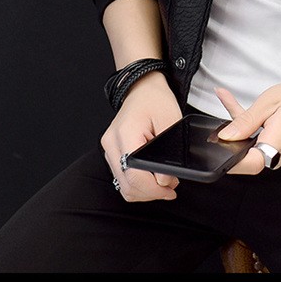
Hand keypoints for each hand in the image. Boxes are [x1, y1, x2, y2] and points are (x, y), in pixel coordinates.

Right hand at [101, 71, 181, 200]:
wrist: (143, 88)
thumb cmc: (156, 100)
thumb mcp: (171, 121)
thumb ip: (170, 151)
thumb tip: (164, 181)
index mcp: (126, 133)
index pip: (134, 174)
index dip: (154, 188)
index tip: (171, 188)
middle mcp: (112, 144)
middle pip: (127, 185)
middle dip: (151, 193)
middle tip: (171, 188)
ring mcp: (109, 149)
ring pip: (123, 186)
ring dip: (145, 191)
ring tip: (164, 183)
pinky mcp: (112, 153)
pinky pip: (122, 178)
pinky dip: (138, 184)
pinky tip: (153, 179)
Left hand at [215, 78, 280, 173]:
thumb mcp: (270, 101)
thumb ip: (246, 120)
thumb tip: (226, 136)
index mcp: (277, 142)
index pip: (249, 163)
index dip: (230, 160)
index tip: (216, 150)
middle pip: (247, 153)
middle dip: (232, 136)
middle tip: (221, 115)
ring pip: (253, 146)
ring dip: (241, 128)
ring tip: (230, 102)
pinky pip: (263, 142)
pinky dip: (252, 128)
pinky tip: (240, 109)